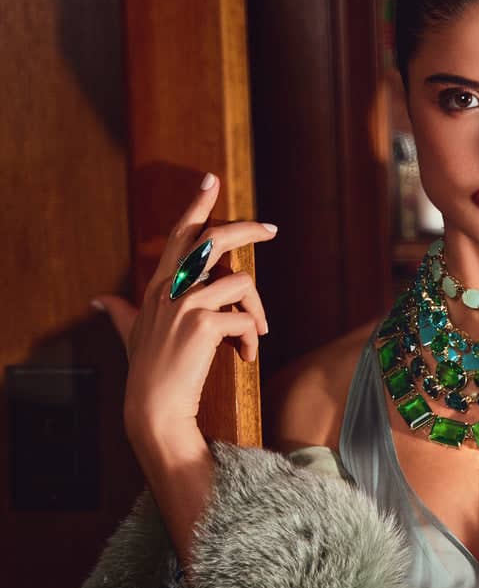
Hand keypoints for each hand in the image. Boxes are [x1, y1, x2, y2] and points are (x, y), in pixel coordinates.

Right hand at [91, 172, 277, 444]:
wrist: (154, 408)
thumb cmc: (147, 372)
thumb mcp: (131, 335)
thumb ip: (119, 312)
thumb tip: (98, 301)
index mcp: (159, 286)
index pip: (180, 235)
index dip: (197, 205)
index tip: (212, 180)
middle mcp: (171, 289)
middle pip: (213, 239)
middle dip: (246, 229)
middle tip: (271, 230)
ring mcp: (186, 305)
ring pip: (241, 283)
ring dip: (257, 311)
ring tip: (255, 335)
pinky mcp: (204, 325)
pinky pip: (245, 321)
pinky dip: (252, 341)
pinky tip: (246, 358)